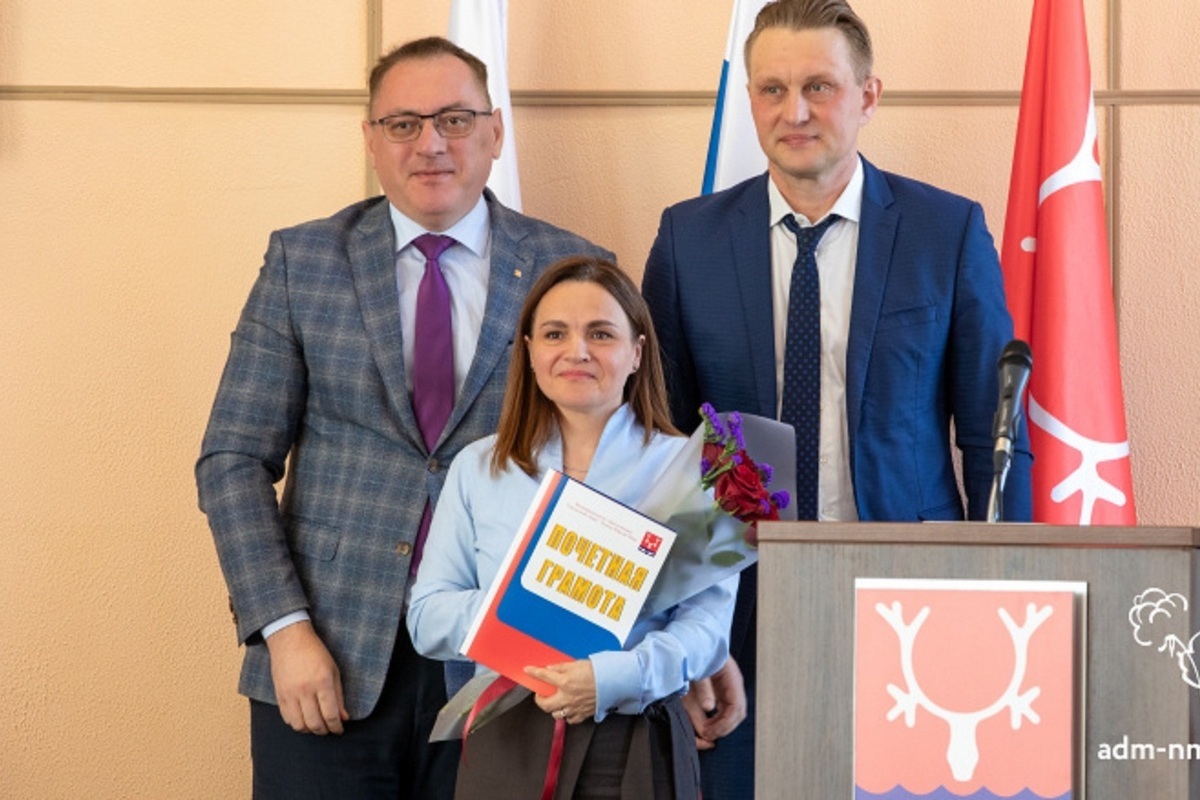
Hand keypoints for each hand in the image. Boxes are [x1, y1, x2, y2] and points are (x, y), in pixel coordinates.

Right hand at [265, 620, 349, 734]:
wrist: (290, 639)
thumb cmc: (315, 652)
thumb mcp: (334, 670)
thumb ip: (339, 695)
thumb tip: (344, 717)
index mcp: (323, 682)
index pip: (330, 714)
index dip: (337, 727)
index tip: (340, 729)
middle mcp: (305, 690)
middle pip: (315, 724)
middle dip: (325, 731)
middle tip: (330, 729)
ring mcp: (290, 694)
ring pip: (299, 725)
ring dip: (310, 730)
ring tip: (317, 726)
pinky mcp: (279, 696)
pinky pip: (287, 719)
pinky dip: (297, 724)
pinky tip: (304, 719)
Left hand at [526, 659, 596, 724]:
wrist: (614, 682)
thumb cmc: (598, 672)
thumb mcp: (577, 664)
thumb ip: (561, 667)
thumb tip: (550, 669)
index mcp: (565, 682)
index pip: (544, 676)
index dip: (534, 672)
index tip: (528, 670)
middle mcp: (567, 697)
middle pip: (545, 704)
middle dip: (540, 700)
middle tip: (541, 695)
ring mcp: (574, 708)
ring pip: (556, 714)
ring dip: (553, 708)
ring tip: (555, 702)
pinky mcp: (582, 714)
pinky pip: (570, 720)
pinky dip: (567, 715)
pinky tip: (568, 709)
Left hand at [682, 656, 745, 749]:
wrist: (694, 641)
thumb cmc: (696, 651)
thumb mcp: (697, 670)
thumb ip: (703, 688)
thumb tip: (709, 707)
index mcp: (731, 678)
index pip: (736, 707)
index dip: (725, 723)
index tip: (711, 732)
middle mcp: (734, 684)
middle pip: (738, 713)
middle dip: (724, 728)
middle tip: (708, 737)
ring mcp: (730, 687)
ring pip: (734, 714)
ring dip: (722, 726)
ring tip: (707, 733)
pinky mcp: (723, 690)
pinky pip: (726, 710)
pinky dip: (718, 720)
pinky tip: (708, 724)